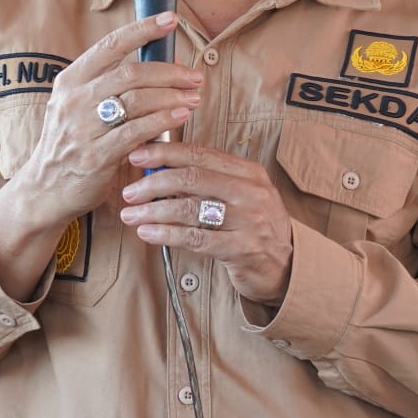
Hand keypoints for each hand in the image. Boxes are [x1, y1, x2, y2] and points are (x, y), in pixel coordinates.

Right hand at [11, 11, 203, 228]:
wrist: (43, 189)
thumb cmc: (70, 144)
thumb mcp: (77, 107)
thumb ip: (109, 86)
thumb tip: (158, 65)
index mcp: (70, 81)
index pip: (110, 46)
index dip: (142, 30)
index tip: (169, 20)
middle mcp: (74, 100)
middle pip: (130, 73)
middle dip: (169, 72)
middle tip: (193, 76)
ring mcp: (83, 128)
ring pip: (137, 100)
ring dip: (172, 95)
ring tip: (194, 96)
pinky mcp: (96, 155)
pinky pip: (137, 131)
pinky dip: (163, 120)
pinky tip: (180, 115)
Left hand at [120, 143, 293, 305]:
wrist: (287, 266)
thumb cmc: (254, 226)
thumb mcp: (241, 194)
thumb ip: (209, 179)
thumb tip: (159, 168)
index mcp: (248, 172)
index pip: (200, 154)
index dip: (165, 152)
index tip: (138, 155)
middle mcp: (251, 192)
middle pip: (192, 178)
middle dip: (154, 182)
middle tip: (130, 191)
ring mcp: (249, 221)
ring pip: (190, 209)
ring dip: (154, 210)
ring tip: (131, 214)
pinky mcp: (242, 249)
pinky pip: (195, 238)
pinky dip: (166, 234)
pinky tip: (147, 233)